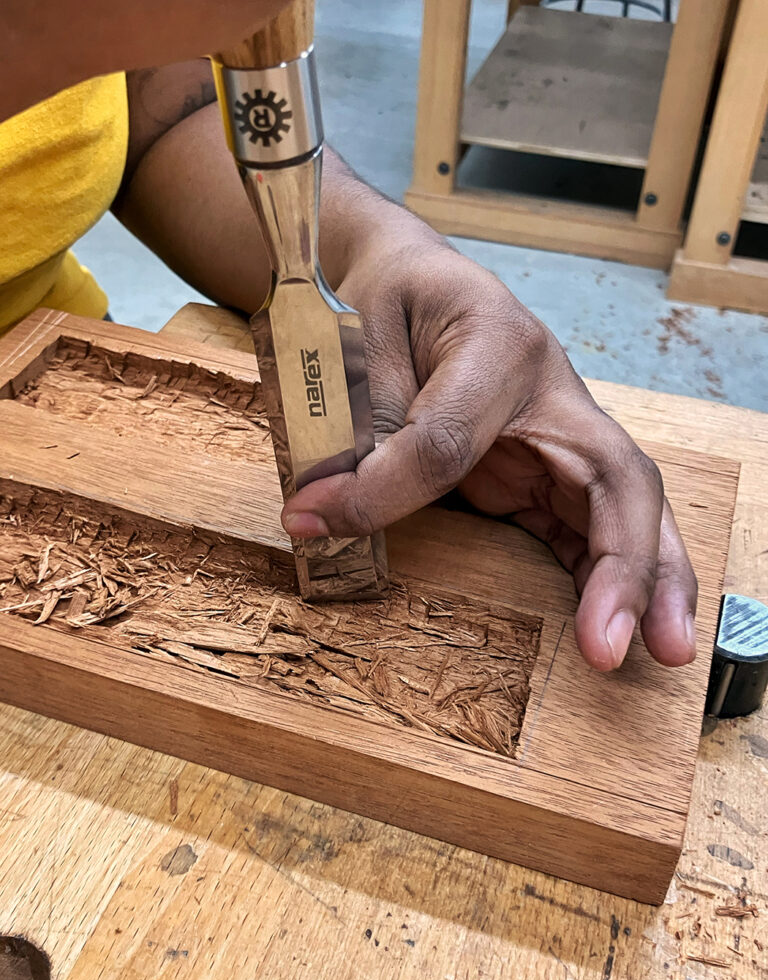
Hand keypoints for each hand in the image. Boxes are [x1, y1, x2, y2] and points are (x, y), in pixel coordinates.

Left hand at [282, 228, 697, 671]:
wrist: (415, 280)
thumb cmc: (391, 301)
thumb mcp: (357, 342)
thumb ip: (350, 423)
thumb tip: (317, 513)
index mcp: (496, 343)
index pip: (452, 436)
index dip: (391, 485)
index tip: (322, 518)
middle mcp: (549, 393)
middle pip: (615, 477)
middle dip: (625, 565)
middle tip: (615, 647)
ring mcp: (558, 434)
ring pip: (626, 507)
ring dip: (646, 583)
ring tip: (663, 651)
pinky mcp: (547, 469)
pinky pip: (588, 525)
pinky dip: (604, 579)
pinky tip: (609, 627)